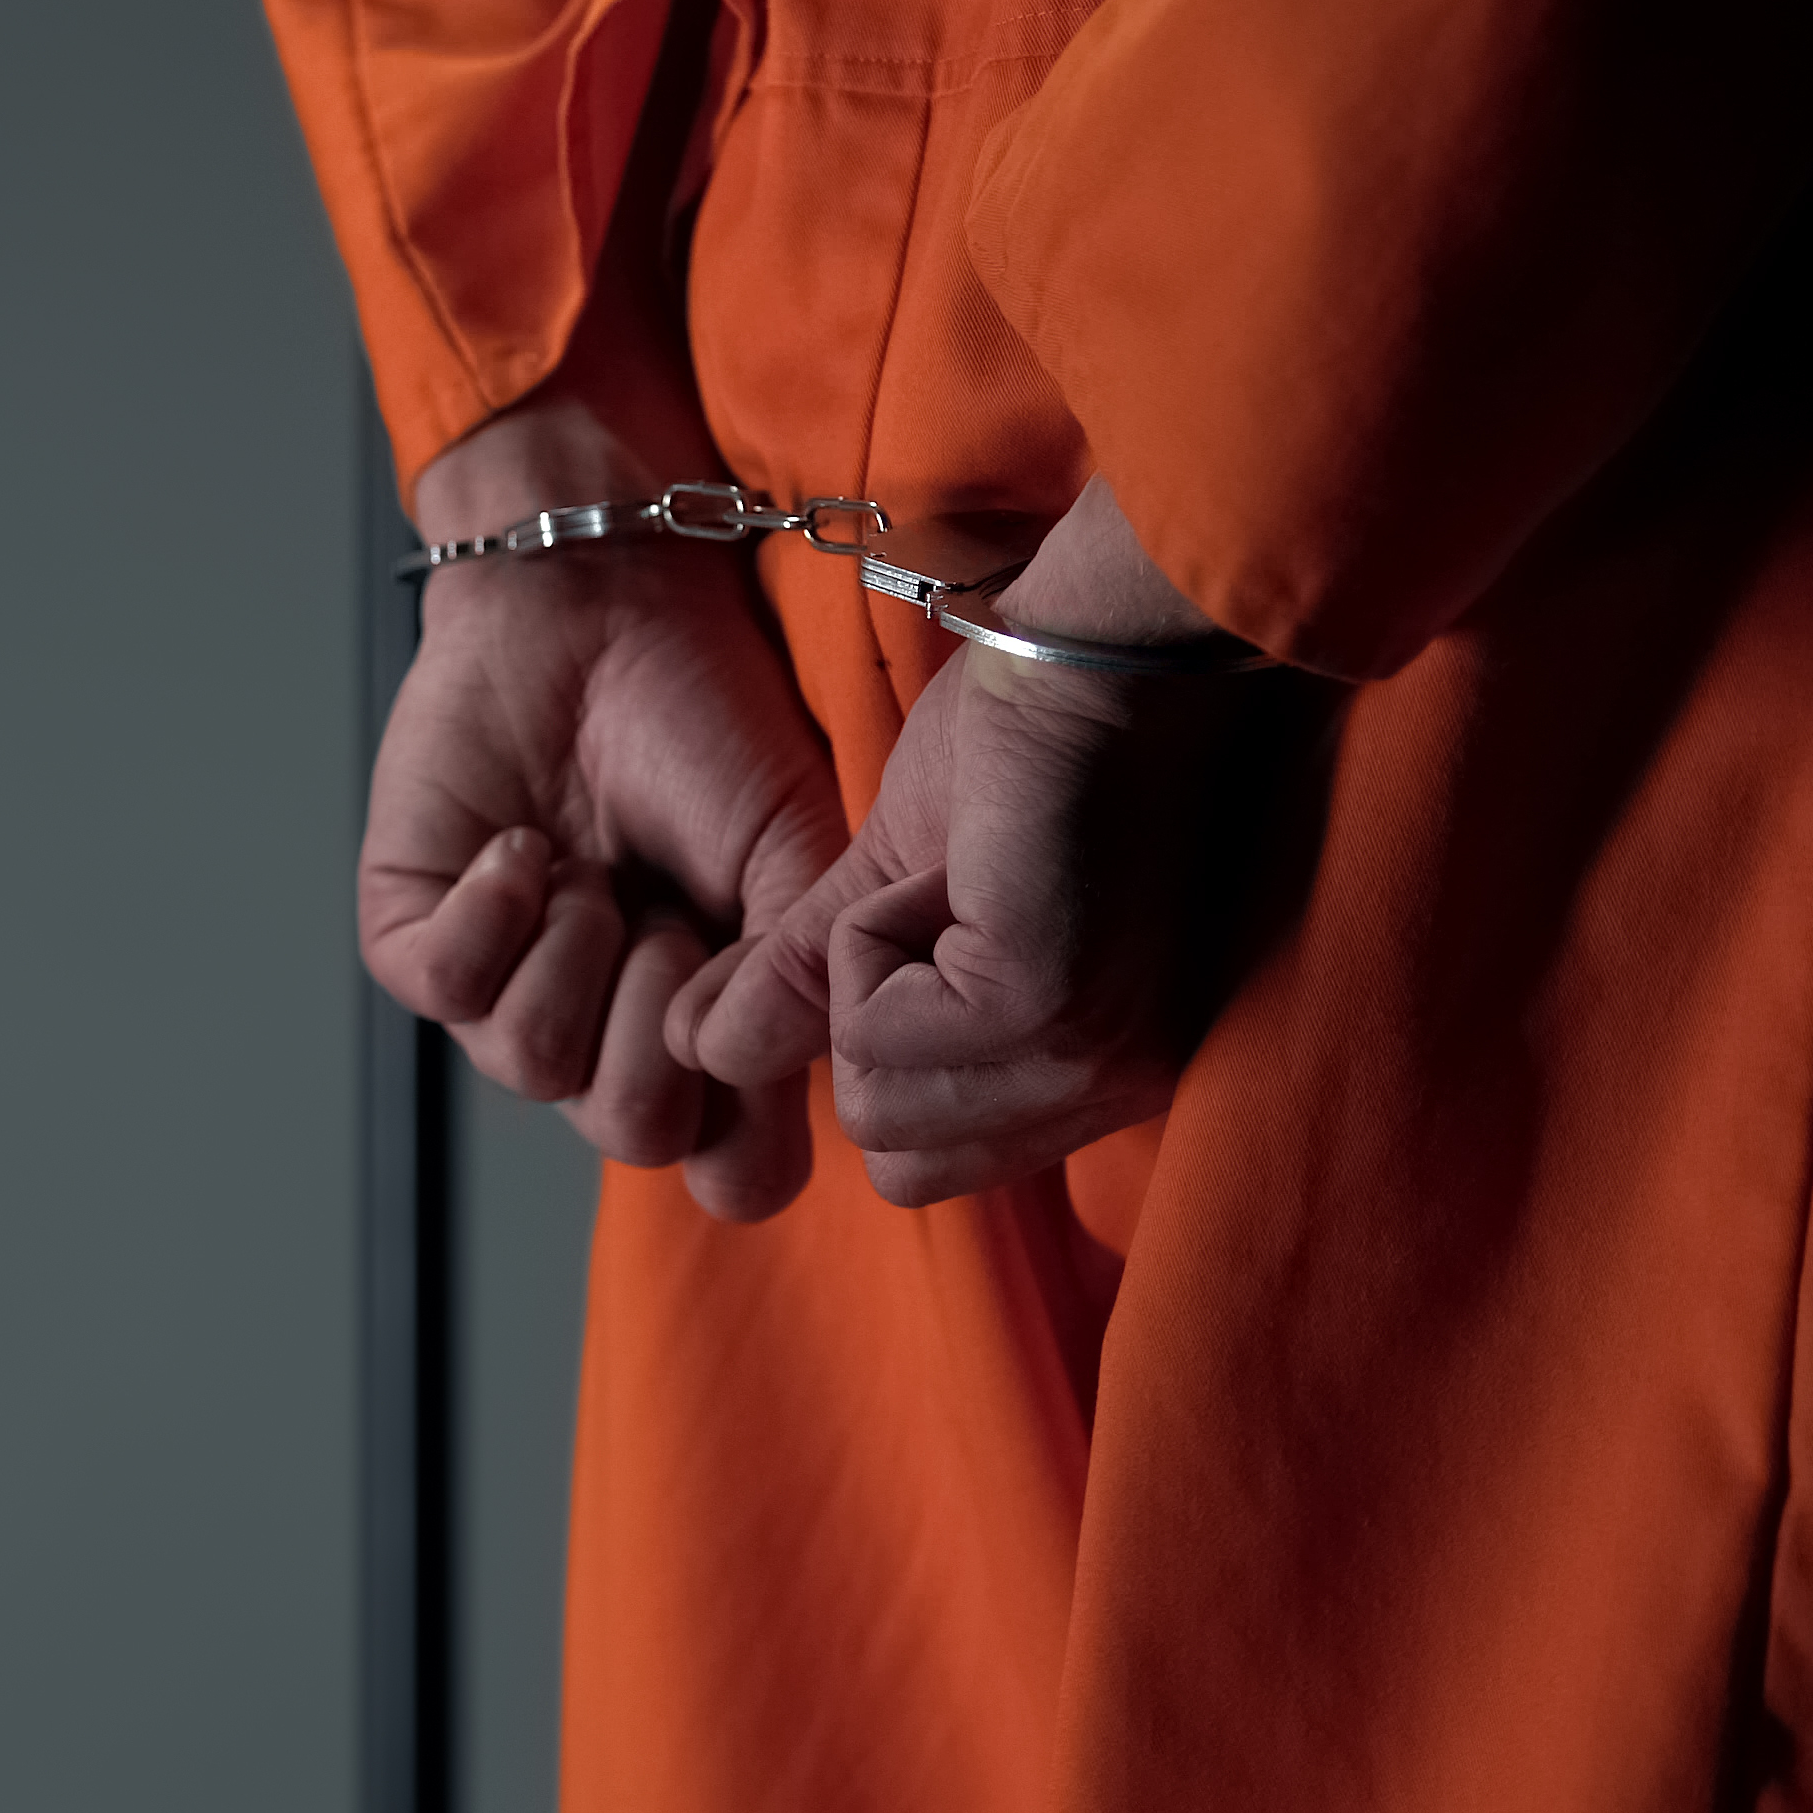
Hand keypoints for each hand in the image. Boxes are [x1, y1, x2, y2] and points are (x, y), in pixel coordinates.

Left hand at [362, 395, 845, 1221]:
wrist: (604, 604)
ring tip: (592, 862)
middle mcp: (609, 1032)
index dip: (747, 1119)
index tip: (755, 1006)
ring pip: (534, 1063)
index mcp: (711, 1032)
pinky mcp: (418, 939)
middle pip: (633, 1132)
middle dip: (663, 1012)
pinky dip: (494, 911)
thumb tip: (754, 1080)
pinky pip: (445, 989)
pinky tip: (522, 847)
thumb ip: (805, 980)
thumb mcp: (801, 849)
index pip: (734, 1173)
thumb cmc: (707, 718)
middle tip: (670, 909)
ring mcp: (509, 991)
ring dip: (581, 945)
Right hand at [682, 482, 1305, 1206]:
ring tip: (957, 879)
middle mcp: (1110, 1091)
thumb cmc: (1026, 743)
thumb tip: (703, 1053)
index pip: (925, 1166)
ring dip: (875, 976)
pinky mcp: (1044, 1006)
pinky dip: (874, 931)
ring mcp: (1086, 1057)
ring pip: (878, 1105)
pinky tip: (957, 861)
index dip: (884, 1048)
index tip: (935, 930)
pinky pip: (871, 1029)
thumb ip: (811, 983)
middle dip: (873, 1031)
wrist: (1096, 646)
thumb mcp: (890, 889)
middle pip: (899, 1161)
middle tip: (942, 906)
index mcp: (1094, 1081)